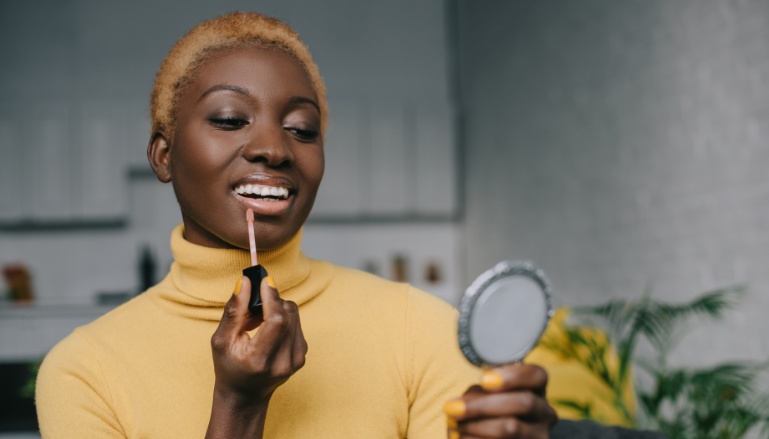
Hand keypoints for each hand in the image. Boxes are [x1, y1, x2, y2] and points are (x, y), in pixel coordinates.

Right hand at [210, 275, 307, 404]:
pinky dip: (283, 318)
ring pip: (294, 315)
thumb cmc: (229, 366)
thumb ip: (234, 311)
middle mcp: (283, 362)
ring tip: (257, 321)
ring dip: (277, 309)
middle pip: (288, 314)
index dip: (272, 296)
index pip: (277, 320)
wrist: (246, 395)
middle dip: (271, 301)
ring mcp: (296, 360)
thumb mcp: (221, 340)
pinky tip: (268, 329)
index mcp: (260, 360)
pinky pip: (296, 323)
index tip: (264, 280)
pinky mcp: (302, 355)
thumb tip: (246, 282)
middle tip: (253, 306)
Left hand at [444, 363, 556, 437]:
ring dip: (474, 425)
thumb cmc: (485, 413)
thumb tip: (462, 404)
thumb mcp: (486, 397)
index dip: (513, 376)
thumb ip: (481, 393)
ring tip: (453, 425)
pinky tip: (459, 437)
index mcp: (536, 390)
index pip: (537, 375)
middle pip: (523, 402)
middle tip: (451, 407)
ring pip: (510, 427)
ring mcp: (539, 436)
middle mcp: (544, 414)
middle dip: (482, 405)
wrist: (491, 437)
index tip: (484, 380)